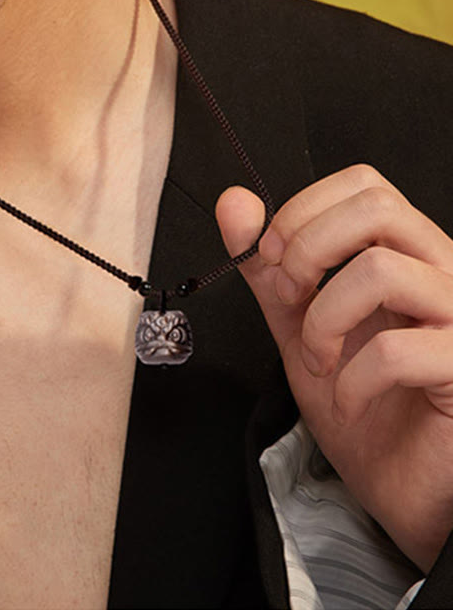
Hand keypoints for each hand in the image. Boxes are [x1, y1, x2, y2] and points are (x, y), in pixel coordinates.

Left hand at [216, 164, 452, 572]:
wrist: (397, 481)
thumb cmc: (358, 397)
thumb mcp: (297, 322)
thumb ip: (268, 265)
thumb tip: (233, 202)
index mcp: (406, 251)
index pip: (363, 183)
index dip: (302, 212)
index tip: (272, 260)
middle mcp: (443, 271)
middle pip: (377, 206)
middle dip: (307, 250)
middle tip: (290, 298)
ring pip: (383, 270)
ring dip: (324, 320)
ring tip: (318, 358)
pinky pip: (400, 350)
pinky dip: (352, 379)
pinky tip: (349, 399)